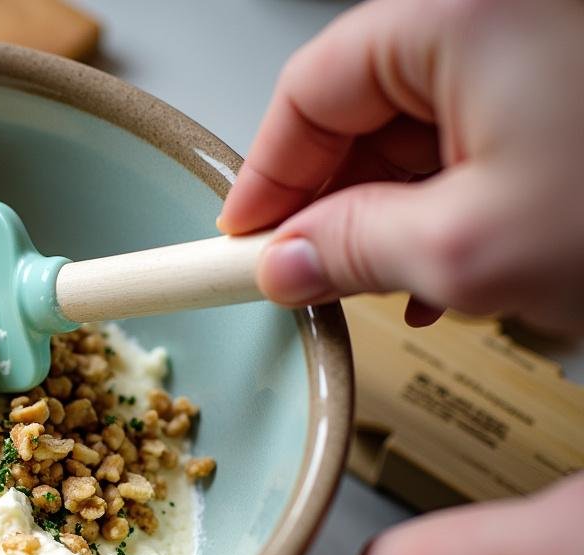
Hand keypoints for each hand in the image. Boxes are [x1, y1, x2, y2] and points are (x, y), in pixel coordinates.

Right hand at [219, 0, 583, 334]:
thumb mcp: (469, 249)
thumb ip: (352, 251)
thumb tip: (286, 262)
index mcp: (458, 16)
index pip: (309, 89)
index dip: (266, 175)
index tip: (245, 239)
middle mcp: (493, 13)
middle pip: (361, 109)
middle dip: (334, 203)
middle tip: (311, 271)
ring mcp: (532, 46)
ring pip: (416, 130)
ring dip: (394, 214)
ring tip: (392, 283)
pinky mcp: (561, 85)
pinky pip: (473, 135)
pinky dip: (449, 201)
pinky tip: (448, 262)